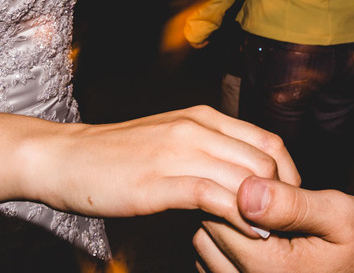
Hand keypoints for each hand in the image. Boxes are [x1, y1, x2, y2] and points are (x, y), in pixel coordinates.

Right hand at [24, 105, 298, 235]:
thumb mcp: (172, 141)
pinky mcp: (158, 181)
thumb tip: (248, 177)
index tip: (289, 204)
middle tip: (286, 226)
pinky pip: (214, 196)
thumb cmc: (118, 156)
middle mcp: (196, 128)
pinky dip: (239, 217)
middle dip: (283, 197)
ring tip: (274, 234)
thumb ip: (209, 151)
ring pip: (245, 178)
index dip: (289, 175)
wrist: (63, 157)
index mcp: (204, 117)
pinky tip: (250, 234)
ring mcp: (177, 152)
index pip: (268, 141)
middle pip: (265, 161)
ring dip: (266, 210)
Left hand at [193, 176, 353, 272]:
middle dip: (225, 210)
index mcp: (273, 269)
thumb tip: (246, 189)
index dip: (233, 191)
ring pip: (205, 251)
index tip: (262, 181)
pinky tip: (258, 233)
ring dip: (224, 229)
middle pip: (205, 236)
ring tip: (262, 215)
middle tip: (263, 195)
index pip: (218, 220)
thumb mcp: (337, 214)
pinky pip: (216, 267)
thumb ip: (290, 204)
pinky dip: (227, 246)